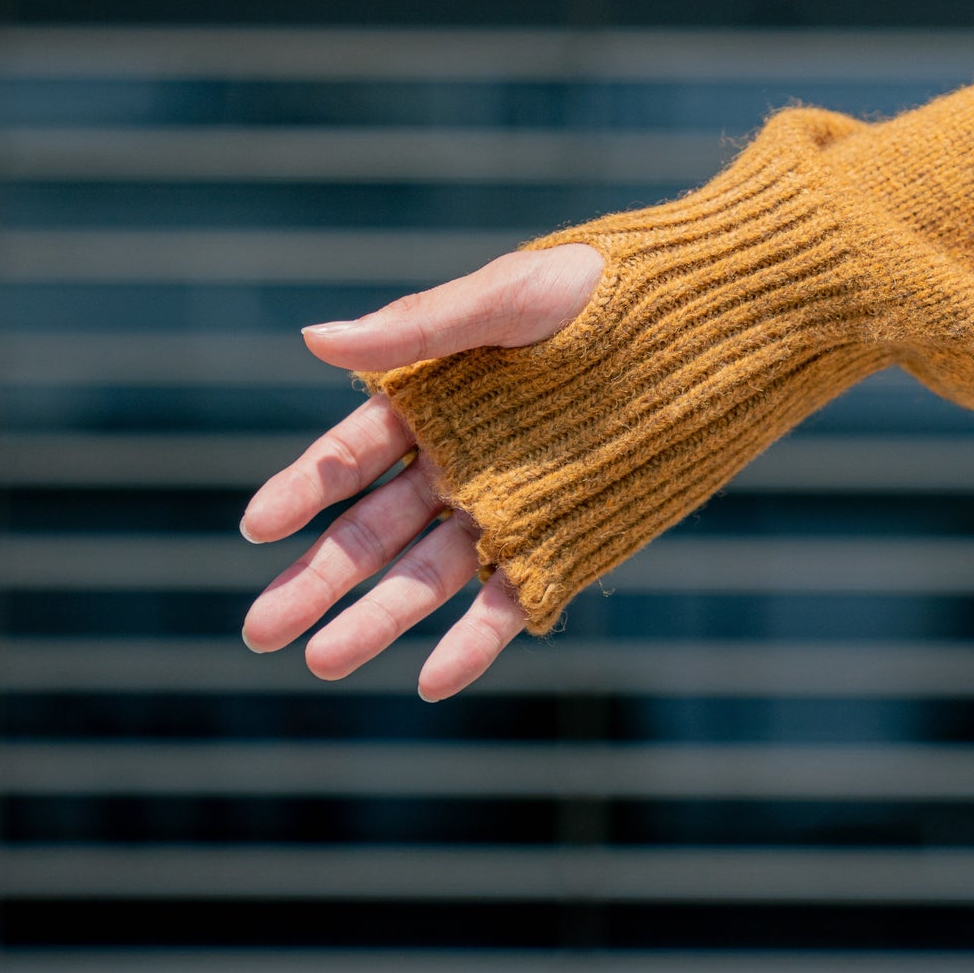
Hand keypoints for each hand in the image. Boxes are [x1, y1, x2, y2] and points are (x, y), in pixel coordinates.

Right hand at [240, 243, 603, 699]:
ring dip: (375, 620)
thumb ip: (419, 329)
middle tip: (261, 630)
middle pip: (372, 531)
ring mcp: (510, 509)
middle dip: (315, 580)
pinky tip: (431, 682)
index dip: (302, 491)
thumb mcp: (510, 297)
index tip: (256, 529)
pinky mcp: (566, 545)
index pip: (349, 457)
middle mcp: (461, 463)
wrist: (716, 323)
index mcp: (434, 400)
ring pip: (426, 575)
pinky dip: (472, 643)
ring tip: (321, 664)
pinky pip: (510, 602)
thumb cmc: (609, 290)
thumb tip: (311, 339)